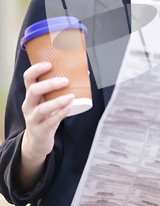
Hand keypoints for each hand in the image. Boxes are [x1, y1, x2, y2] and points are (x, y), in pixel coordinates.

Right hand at [19, 62, 74, 190]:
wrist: (37, 141)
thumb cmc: (47, 116)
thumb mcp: (48, 101)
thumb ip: (61, 89)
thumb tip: (85, 72)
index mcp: (31, 94)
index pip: (28, 78)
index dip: (37, 69)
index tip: (50, 64)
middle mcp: (29, 105)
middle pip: (33, 91)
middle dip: (50, 84)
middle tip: (66, 80)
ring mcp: (32, 119)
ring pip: (41, 108)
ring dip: (57, 101)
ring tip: (71, 96)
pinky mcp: (39, 131)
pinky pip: (49, 122)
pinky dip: (60, 114)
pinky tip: (69, 108)